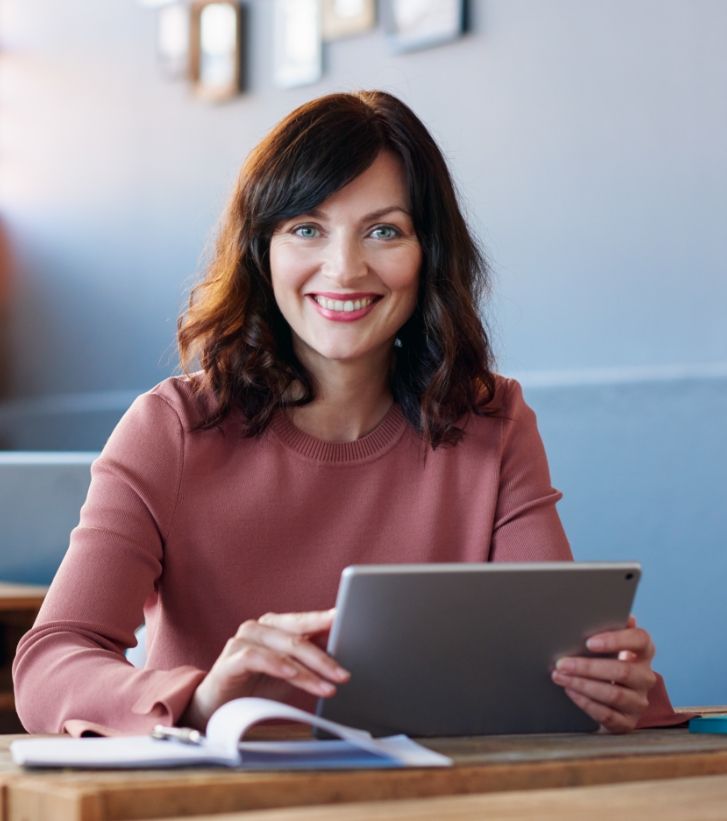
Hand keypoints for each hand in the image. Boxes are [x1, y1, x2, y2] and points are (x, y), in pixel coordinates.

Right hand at [181, 609, 349, 729]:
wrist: (218, 708)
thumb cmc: (256, 686)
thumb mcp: (290, 671)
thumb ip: (309, 656)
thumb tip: (342, 645)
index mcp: (274, 624)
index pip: (303, 620)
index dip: (324, 620)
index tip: (347, 620)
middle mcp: (258, 627)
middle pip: (297, 637)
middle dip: (324, 657)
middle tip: (344, 674)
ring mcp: (242, 640)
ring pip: (282, 649)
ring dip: (308, 670)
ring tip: (328, 686)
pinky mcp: (230, 659)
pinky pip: (257, 658)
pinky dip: (278, 666)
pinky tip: (293, 675)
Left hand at [551, 616, 656, 733]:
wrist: (611, 700)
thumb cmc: (606, 661)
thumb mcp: (608, 644)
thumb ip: (607, 627)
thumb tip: (602, 608)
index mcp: (643, 652)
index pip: (640, 640)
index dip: (616, 640)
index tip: (589, 642)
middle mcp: (646, 677)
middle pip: (623, 670)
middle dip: (588, 667)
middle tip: (562, 662)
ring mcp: (639, 701)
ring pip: (614, 695)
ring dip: (583, 685)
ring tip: (560, 676)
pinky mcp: (628, 723)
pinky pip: (608, 715)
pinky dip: (586, 703)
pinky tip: (570, 692)